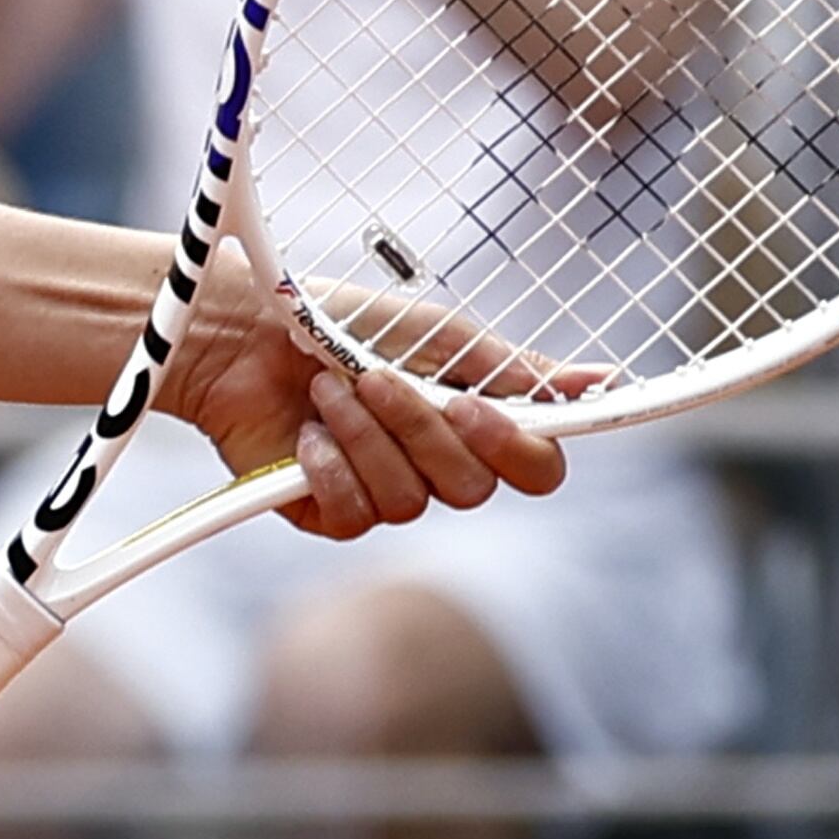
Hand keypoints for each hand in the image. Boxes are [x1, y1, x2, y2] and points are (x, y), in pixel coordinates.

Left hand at [151, 245, 572, 539]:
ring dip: (365, 436)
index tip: (475, 408)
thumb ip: (510, 366)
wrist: (239, 332)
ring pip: (411, 502)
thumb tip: (599, 379)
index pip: (535, 467)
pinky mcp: (331, 513)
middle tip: (375, 377)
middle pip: (474, 488)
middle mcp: (437, 466)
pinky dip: (328, 466)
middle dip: (420, 427)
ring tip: (324, 391)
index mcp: (473, 423)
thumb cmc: (336, 323)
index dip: (520, 450)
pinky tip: (305, 434)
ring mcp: (385, 492)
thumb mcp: (433, 332)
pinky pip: (356, 516)